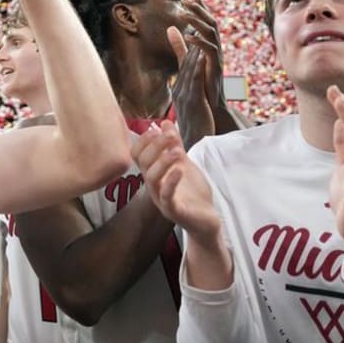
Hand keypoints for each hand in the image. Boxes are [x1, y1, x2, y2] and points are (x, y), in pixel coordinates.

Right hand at [132, 121, 220, 239]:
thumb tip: (164, 123)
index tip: (156, 129)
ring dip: (163, 161)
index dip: (143, 140)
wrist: (207, 219)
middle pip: (143, 163)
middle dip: (156, 146)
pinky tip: (180, 170)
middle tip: (171, 136)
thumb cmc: (193, 193)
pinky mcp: (174, 210)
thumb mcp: (184, 163)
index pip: (137, 155)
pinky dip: (171, 181)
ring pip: (152, 178)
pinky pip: (166, 196)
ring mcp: (161, 199)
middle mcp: (153, 186)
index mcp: (153, 173)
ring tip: (177, 151)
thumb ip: (174, 145)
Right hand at [168, 26, 213, 147]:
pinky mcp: (191, 102)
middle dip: (189, 41)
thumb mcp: (192, 107)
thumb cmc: (197, 127)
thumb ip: (190, 96)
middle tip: (193, 22)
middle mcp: (179, 90)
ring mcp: (184, 95)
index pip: (184, 63)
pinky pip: (193, 81)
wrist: (196, 144)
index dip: (188, 45)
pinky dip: (196, 66)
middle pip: (184, 61)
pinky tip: (201, 55)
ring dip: (192, 49)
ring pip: (188, 68)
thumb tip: (189, 83)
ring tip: (197, 33)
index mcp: (180, 90)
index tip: (194, 28)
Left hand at [176, 0, 225, 109]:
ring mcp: (217, 56)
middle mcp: (216, 48)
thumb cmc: (200, 82)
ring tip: (185, 12)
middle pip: (211, 22)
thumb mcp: (187, 59)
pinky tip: (188, 35)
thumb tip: (170, 28)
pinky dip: (199, 41)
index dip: (200, 8)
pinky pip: (209, 50)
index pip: (206, 22)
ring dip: (198, 21)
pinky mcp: (216, 66)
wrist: (210, 104)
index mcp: (209, 45)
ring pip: (211, 33)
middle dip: (199, 9)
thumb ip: (179, 45)